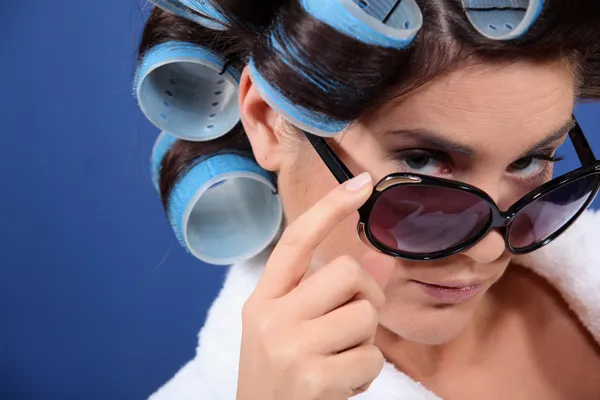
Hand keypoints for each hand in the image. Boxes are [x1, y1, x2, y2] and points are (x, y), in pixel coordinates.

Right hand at [237, 172, 394, 399]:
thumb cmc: (281, 374)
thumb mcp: (294, 328)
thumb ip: (333, 292)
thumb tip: (381, 258)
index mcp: (263, 300)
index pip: (296, 242)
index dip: (329, 208)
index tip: (361, 182)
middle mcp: (272, 318)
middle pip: (346, 272)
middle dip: (366, 292)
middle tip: (356, 318)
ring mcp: (292, 348)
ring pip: (365, 314)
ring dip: (365, 339)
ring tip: (339, 360)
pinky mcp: (315, 379)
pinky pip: (370, 357)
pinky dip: (365, 373)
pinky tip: (340, 385)